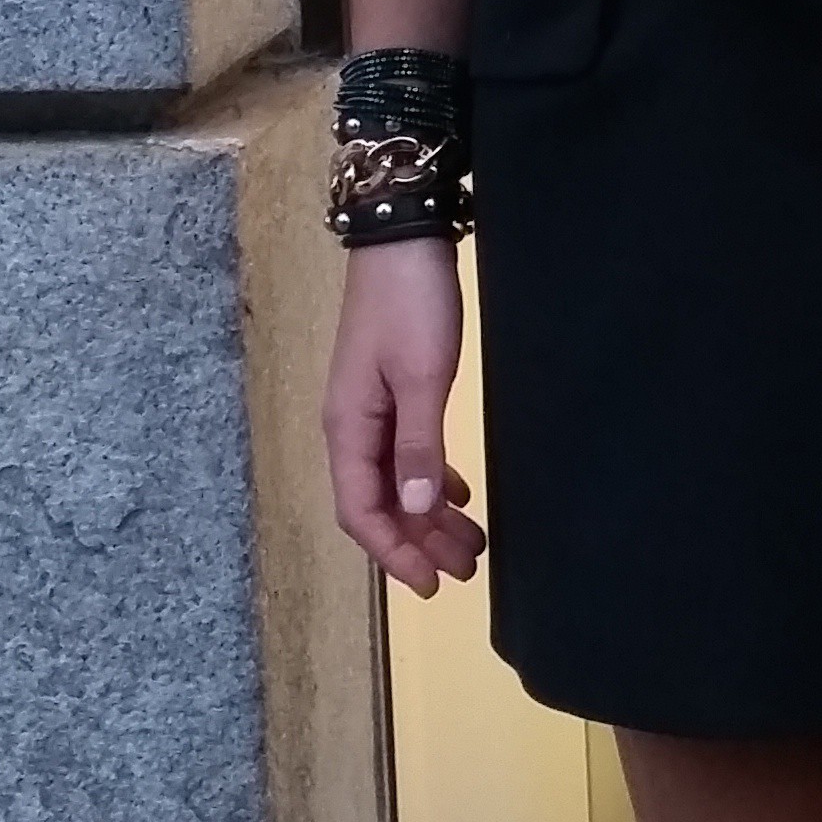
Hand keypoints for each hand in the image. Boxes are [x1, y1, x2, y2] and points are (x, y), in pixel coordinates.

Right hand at [322, 237, 484, 595]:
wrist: (402, 236)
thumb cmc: (411, 303)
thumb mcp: (423, 376)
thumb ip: (420, 445)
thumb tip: (419, 509)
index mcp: (349, 428)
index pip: (362, 512)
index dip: (395, 553)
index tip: (431, 585)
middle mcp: (352, 427)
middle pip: (380, 504)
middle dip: (420, 542)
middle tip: (466, 570)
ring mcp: (371, 409)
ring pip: (397, 482)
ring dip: (430, 516)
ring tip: (472, 544)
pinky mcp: (393, 391)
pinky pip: (407, 454)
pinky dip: (432, 480)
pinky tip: (459, 495)